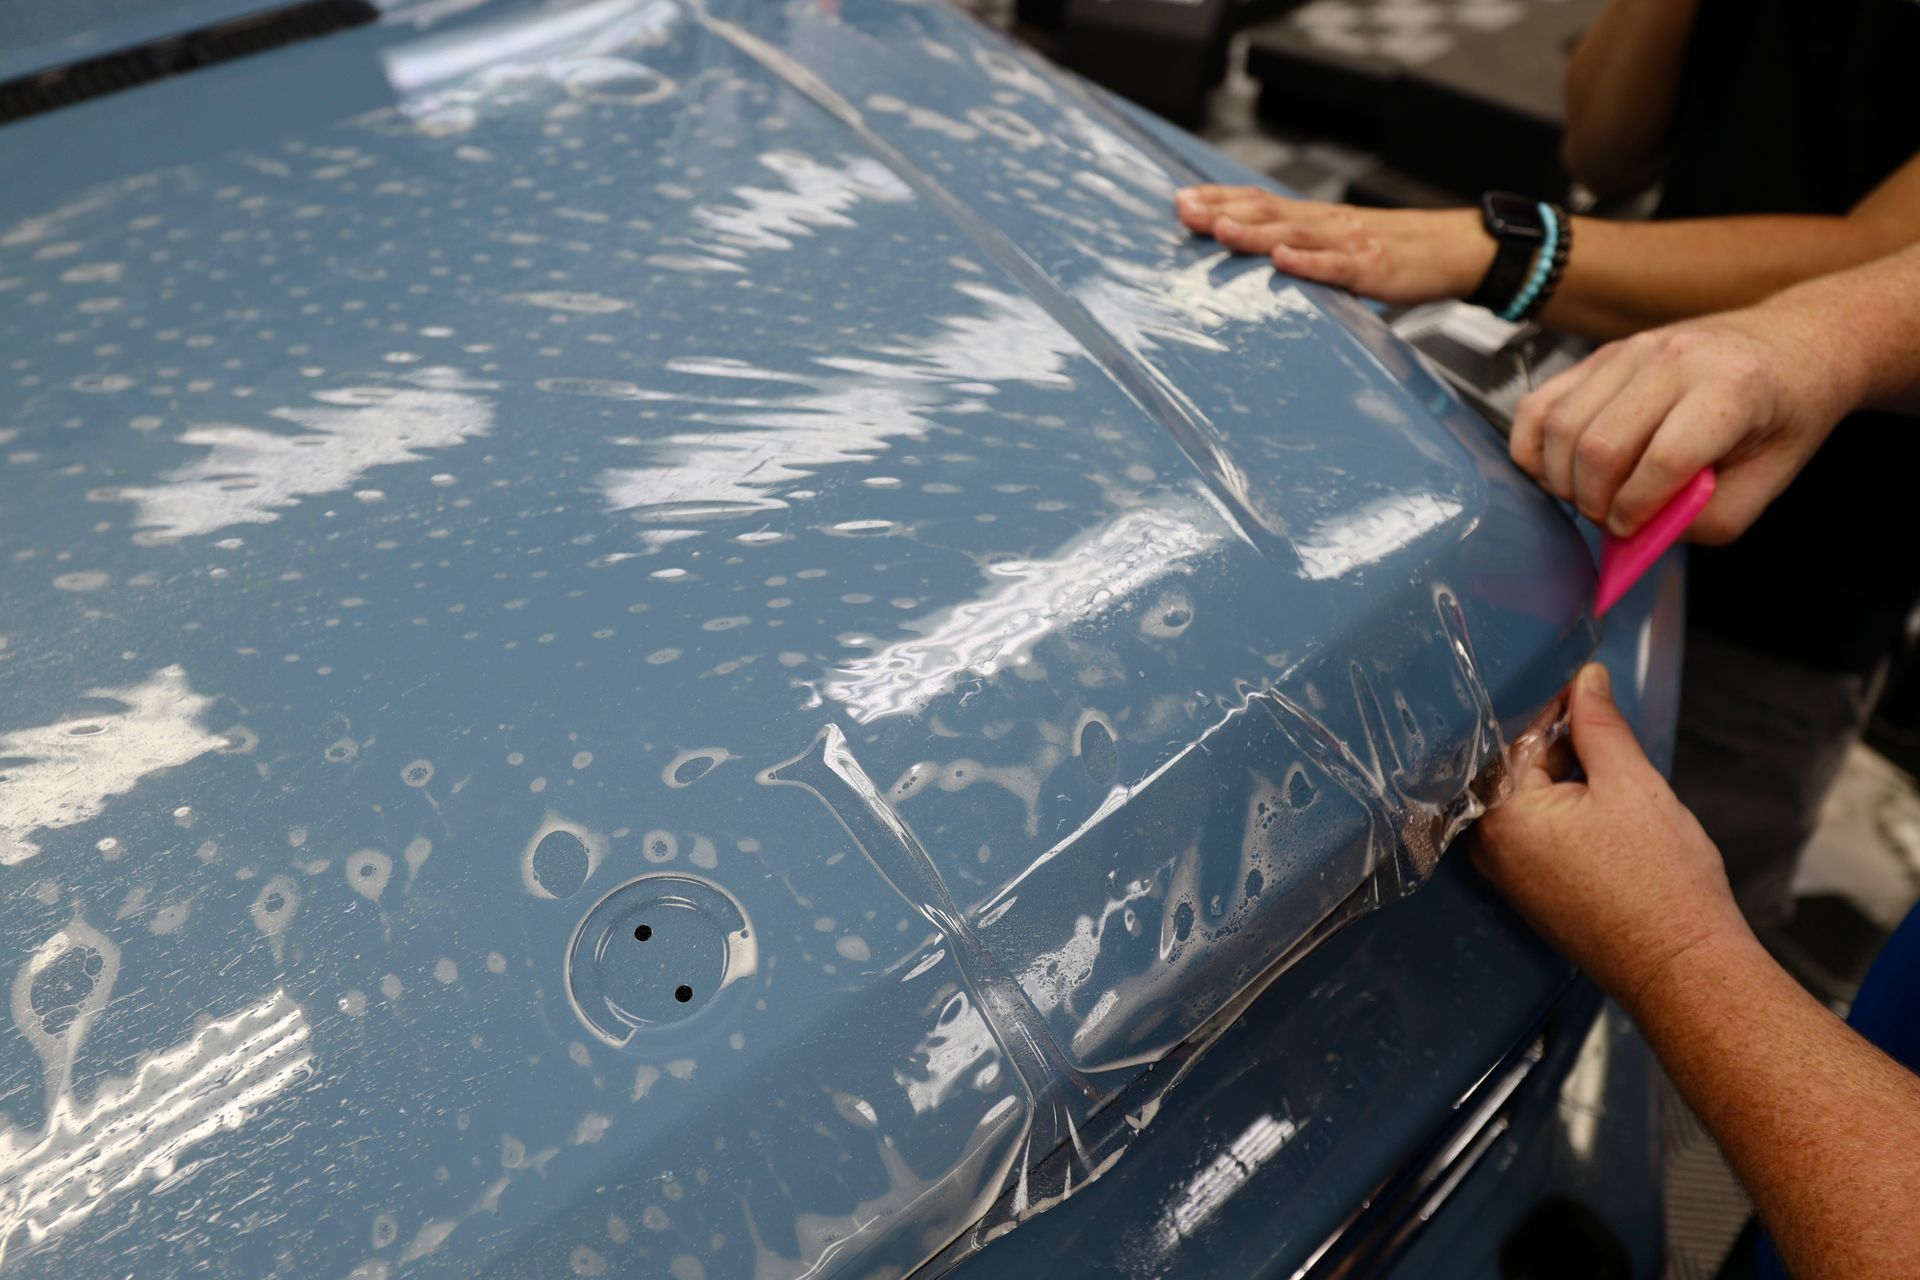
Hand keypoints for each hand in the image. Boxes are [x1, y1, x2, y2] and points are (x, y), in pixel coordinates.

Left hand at [1175, 186, 1494, 305]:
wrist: (1452, 250)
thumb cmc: (1392, 250)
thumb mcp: (1338, 243)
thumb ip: (1300, 246)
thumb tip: (1256, 253)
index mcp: (1315, 219)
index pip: (1259, 202)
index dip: (1220, 199)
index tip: (1182, 200)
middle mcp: (1325, 224)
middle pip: (1267, 213)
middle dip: (1222, 211)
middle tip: (1184, 210)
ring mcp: (1348, 244)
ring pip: (1294, 235)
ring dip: (1255, 232)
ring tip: (1220, 228)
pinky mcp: (1371, 269)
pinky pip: (1335, 267)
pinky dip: (1307, 264)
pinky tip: (1282, 261)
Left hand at [1472, 664, 1748, 1011]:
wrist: (1683, 966)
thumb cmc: (1660, 882)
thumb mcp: (1630, 782)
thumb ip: (1598, 724)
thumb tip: (1586, 681)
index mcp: (1500, 814)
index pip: (1516, 737)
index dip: (1557, 708)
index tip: (1586, 690)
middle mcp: (1490, 848)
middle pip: (1519, 771)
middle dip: (1565, 749)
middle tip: (1614, 739)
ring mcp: (1509, 876)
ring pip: (1534, 804)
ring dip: (1572, 784)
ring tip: (1622, 789)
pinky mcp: (1534, 896)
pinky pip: (1543, 838)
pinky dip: (1573, 819)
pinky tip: (1614, 824)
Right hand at [1509, 308, 1853, 541]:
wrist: (1793, 344)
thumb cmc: (1786, 414)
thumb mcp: (1772, 480)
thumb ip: (1707, 516)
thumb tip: (1639, 535)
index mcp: (1731, 389)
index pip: (1663, 459)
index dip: (1638, 509)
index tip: (1632, 530)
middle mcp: (1674, 360)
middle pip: (1600, 445)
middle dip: (1593, 501)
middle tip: (1608, 520)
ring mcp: (1631, 350)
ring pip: (1561, 426)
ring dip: (1561, 478)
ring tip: (1587, 496)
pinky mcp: (1601, 354)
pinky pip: (1541, 403)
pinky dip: (1532, 446)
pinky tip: (1553, 469)